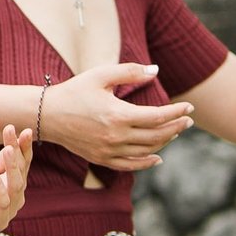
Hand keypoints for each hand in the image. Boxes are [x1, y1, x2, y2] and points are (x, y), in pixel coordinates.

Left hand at [0, 126, 31, 235]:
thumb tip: (12, 144)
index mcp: (12, 181)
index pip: (22, 161)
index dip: (24, 146)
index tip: (24, 129)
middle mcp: (16, 194)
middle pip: (21, 170)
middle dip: (19, 151)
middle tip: (17, 133)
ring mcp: (9, 208)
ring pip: (15, 186)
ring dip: (12, 167)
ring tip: (8, 149)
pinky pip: (2, 204)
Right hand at [42, 63, 193, 169]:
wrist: (47, 115)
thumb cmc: (74, 91)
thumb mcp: (101, 75)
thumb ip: (130, 71)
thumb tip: (155, 70)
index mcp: (118, 115)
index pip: (158, 117)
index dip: (177, 112)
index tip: (189, 107)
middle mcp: (116, 136)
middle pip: (157, 136)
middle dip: (176, 127)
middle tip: (188, 120)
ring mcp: (108, 150)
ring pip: (147, 151)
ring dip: (165, 142)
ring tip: (175, 131)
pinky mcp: (101, 158)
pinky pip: (129, 165)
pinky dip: (146, 162)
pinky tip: (158, 157)